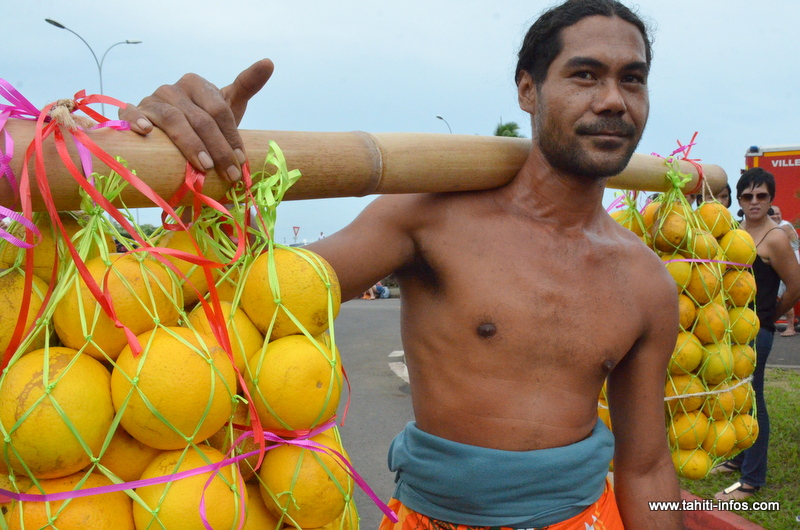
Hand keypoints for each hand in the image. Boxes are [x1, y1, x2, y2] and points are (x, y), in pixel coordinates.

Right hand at [119, 59, 273, 181]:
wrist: (175, 136)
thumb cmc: (205, 122)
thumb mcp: (228, 104)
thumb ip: (248, 84)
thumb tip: (269, 62)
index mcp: (196, 83)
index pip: (218, 110)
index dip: (231, 136)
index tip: (242, 160)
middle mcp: (173, 89)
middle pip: (200, 119)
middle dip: (218, 149)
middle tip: (230, 174)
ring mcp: (152, 100)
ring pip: (173, 121)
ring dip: (190, 145)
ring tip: (204, 167)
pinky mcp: (134, 113)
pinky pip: (132, 114)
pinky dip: (137, 121)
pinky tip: (146, 132)